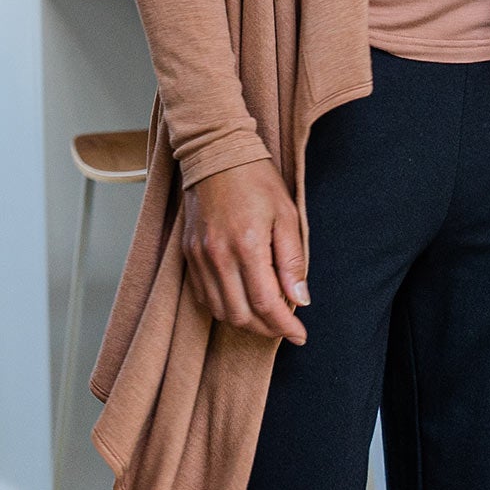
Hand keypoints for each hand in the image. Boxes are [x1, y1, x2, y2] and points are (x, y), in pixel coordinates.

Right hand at [181, 159, 309, 343]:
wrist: (216, 154)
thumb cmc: (256, 180)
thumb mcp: (287, 215)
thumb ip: (292, 260)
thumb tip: (300, 299)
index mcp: (247, 245)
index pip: (266, 304)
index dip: (285, 326)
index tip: (300, 334)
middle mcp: (218, 256)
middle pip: (241, 316)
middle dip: (266, 329)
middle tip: (285, 326)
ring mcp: (199, 256)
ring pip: (220, 311)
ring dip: (245, 321)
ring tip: (266, 315)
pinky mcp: (188, 254)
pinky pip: (203, 296)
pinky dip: (223, 307)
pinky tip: (241, 299)